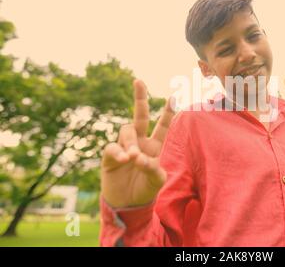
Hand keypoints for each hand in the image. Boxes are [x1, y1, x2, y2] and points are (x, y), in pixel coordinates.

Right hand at [101, 79, 175, 207]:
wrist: (127, 204)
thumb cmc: (145, 191)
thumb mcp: (155, 182)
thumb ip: (153, 170)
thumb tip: (140, 158)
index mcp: (155, 146)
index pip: (162, 126)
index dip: (167, 112)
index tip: (173, 96)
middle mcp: (140, 142)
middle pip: (140, 116)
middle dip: (140, 98)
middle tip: (139, 81)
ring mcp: (124, 147)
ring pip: (126, 131)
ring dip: (131, 141)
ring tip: (133, 156)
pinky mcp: (110, 156)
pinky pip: (112, 147)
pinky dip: (118, 151)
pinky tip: (124, 158)